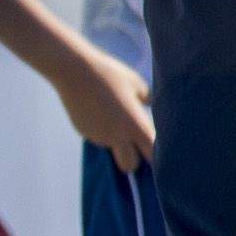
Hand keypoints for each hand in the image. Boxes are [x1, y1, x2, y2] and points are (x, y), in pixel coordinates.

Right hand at [51, 49, 158, 171]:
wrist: (74, 70)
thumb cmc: (111, 74)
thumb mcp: (137, 84)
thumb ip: (147, 101)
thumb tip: (149, 108)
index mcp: (135, 126)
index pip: (152, 155)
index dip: (157, 156)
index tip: (161, 154)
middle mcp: (117, 136)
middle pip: (130, 165)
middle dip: (134, 159)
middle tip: (137, 145)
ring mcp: (98, 136)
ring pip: (112, 150)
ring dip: (118, 143)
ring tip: (116, 118)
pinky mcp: (84, 132)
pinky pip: (98, 138)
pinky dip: (102, 132)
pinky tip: (100, 111)